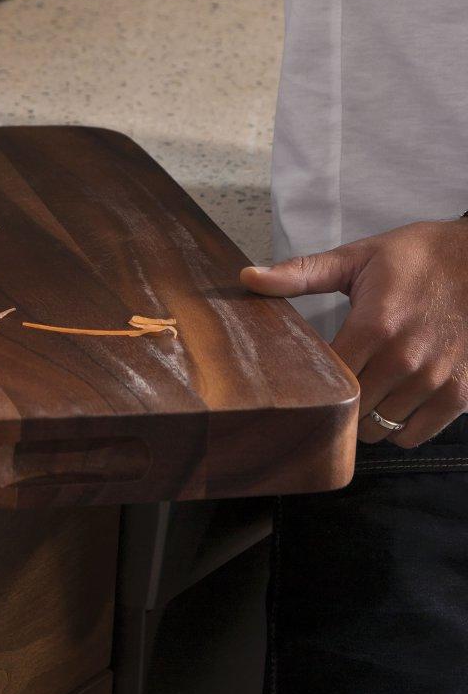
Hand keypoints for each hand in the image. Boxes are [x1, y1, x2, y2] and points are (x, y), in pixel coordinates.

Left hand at [240, 220, 467, 446]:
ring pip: (379, 429)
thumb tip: (247, 277)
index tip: (308, 373)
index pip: (327, 380)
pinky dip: (399, 428)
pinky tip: (392, 402)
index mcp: (374, 326)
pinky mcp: (461, 394)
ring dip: (366, 416)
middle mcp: (404, 360)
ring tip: (365, 390)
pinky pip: (415, 435)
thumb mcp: (356, 258)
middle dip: (336, 402)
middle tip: (335, 384)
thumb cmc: (418, 257)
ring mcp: (435, 380)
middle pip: (350, 411)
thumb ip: (301, 274)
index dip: (312, 382)